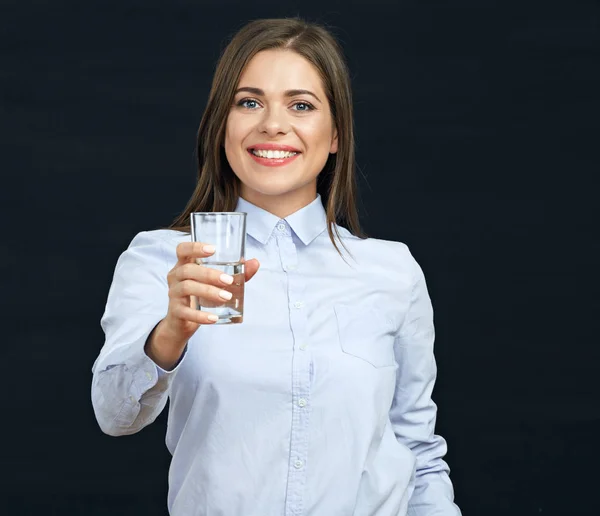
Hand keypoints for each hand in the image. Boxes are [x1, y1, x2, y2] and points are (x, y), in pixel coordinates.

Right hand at [145, 242, 259, 368]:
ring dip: (208, 292)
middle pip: (187, 269)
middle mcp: (176, 276)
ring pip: (187, 288)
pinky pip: (186, 312)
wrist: (183, 322)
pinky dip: (201, 315)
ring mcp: (173, 294)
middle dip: (209, 274)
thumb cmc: (201, 296)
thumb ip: (236, 273)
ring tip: (226, 297)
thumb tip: (255, 263)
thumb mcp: (217, 283)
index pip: (182, 249)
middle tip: (228, 281)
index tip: (212, 250)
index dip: (194, 247)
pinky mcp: (175, 312)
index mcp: (185, 264)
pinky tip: (214, 318)